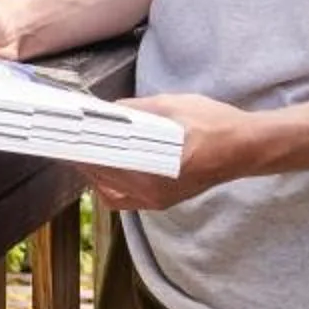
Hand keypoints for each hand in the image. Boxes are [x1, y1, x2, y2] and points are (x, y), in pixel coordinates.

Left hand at [80, 92, 268, 211]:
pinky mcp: (160, 201)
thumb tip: (106, 111)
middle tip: (66, 139)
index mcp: (157, 169)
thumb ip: (135, 110)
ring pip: (110, 191)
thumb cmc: (213, 124)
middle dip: (83, 157)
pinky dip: (108, 182)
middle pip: (103, 178)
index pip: (105, 162)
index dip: (81, 149)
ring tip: (80, 149)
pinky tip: (102, 164)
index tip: (63, 137)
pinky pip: (123, 197)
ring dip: (93, 170)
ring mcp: (157, 200)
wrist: (245, 147)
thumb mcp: (172, 106)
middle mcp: (154, 192)